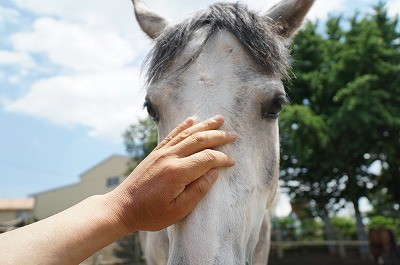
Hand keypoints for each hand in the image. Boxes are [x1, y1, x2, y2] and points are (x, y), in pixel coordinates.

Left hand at [105, 115, 236, 231]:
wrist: (121, 207)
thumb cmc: (150, 213)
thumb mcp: (178, 211)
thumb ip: (198, 191)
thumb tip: (214, 173)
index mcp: (177, 173)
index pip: (207, 158)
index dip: (222, 159)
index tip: (232, 162)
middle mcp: (170, 157)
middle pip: (199, 140)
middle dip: (218, 136)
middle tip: (234, 134)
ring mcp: (161, 153)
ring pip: (187, 134)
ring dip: (204, 125)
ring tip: (219, 119)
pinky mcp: (155, 153)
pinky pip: (172, 134)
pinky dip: (183, 126)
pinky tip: (191, 119)